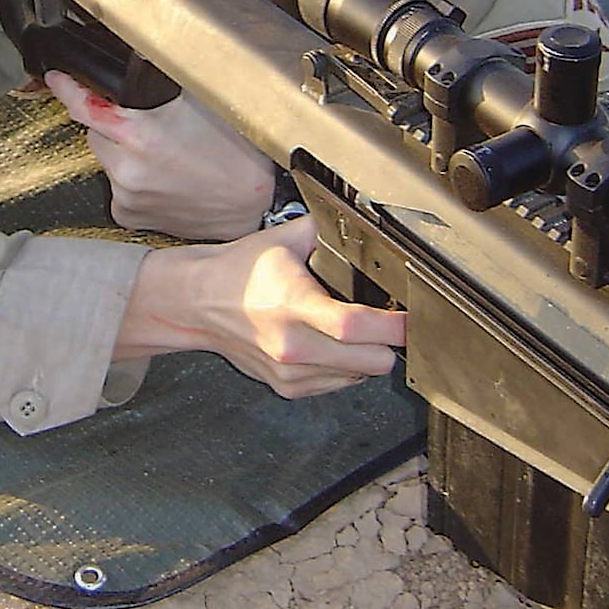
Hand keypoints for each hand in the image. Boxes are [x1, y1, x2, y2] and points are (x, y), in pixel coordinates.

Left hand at [45, 70, 271, 239]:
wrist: (256, 204)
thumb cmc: (238, 153)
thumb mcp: (201, 102)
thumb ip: (162, 85)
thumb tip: (139, 65)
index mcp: (140, 135)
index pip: (85, 106)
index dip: (67, 88)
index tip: (55, 79)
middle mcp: (127, 170)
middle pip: (98, 133)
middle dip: (114, 126)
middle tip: (150, 127)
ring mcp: (126, 197)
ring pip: (108, 161)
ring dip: (125, 154)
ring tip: (165, 157)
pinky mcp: (130, 217)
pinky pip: (118, 188)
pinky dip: (132, 180)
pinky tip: (162, 179)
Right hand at [115, 218, 407, 397]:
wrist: (196, 303)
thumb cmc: (238, 271)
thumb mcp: (284, 239)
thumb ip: (328, 229)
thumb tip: (365, 221)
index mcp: (293, 304)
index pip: (353, 327)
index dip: (392, 326)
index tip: (411, 318)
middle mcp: (292, 345)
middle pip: (371, 363)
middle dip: (387, 343)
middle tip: (386, 322)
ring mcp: (290, 372)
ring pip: (360, 377)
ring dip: (366, 357)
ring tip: (350, 331)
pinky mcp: (287, 388)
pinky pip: (338, 385)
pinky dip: (344, 368)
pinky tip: (328, 344)